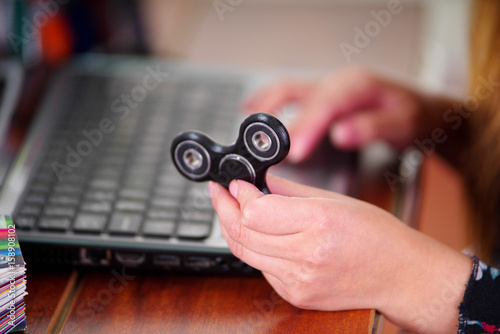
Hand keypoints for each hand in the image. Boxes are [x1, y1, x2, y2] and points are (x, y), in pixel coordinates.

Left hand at [209, 175, 471, 332]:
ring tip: (232, 211)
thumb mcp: (335, 200)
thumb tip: (258, 181)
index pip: (255, 211)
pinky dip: (254, 250)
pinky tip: (260, 236)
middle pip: (242, 233)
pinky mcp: (296, 296)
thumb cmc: (377, 235)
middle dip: (224, 209)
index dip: (237, 194)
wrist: (400, 275)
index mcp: (318, 223)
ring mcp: (299, 281)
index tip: (234, 183)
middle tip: (220, 194)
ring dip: (233, 230)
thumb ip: (289, 191)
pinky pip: (261, 269)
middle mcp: (306, 255)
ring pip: (244, 253)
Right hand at [245, 68, 438, 162]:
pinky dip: (269, 101)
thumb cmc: (412, 116)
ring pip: (288, 90)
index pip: (324, 107)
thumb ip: (372, 128)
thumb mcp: (403, 124)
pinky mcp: (322, 94)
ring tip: (249, 129)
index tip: (295, 152)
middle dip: (279, 122)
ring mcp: (328, 86)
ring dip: (265, 106)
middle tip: (264, 151)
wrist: (421, 108)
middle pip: (299, 95)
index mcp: (356, 86)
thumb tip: (341, 134)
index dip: (307, 128)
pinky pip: (290, 94)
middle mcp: (337, 82)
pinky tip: (253, 108)